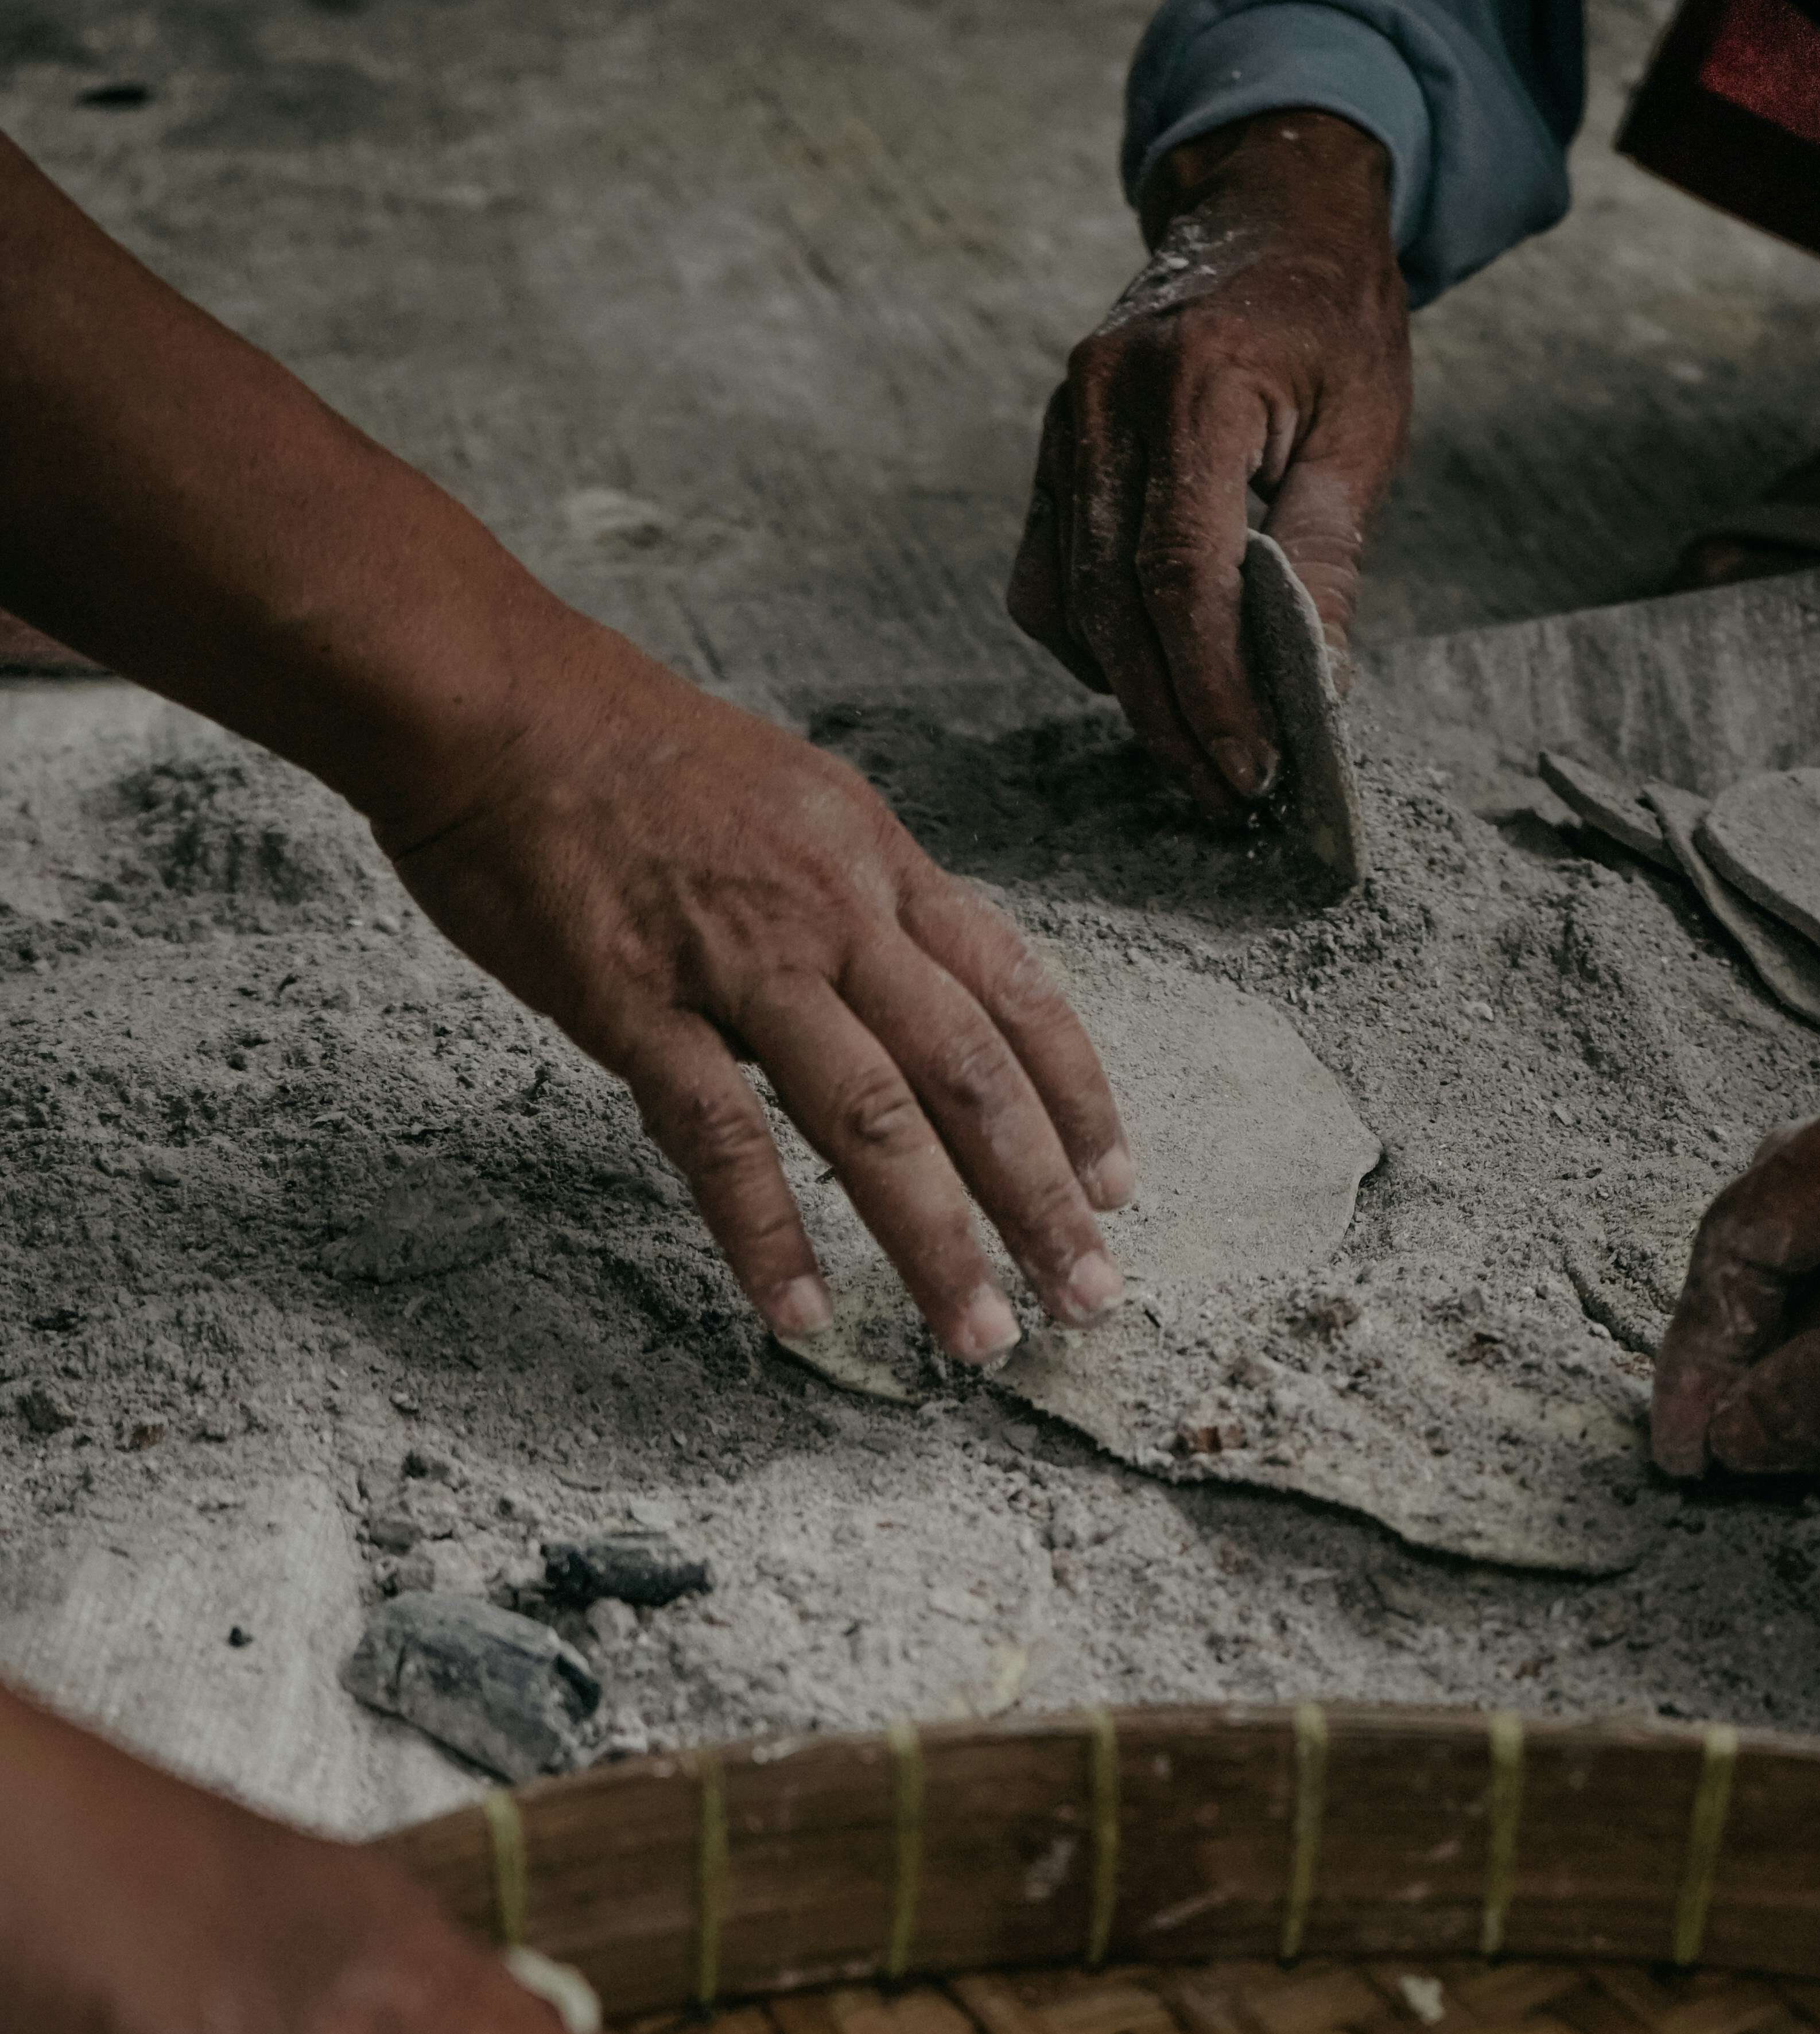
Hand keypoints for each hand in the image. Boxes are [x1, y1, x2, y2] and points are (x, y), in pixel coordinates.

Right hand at [387, 627, 1133, 1361]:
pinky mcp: (636, 1005)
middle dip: (1043, 1195)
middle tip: (1089, 1295)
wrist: (489, 698)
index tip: (1116, 1183)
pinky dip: (766, 1234)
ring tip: (978, 1336)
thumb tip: (904, 967)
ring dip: (936, 1239)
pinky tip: (802, 1312)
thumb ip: (850, 890)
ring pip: (871, 1118)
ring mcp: (737, 961)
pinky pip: (719, 1137)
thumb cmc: (618, 745)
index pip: (1013, 989)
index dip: (1077, 1095)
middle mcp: (831, 912)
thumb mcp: (786, 793)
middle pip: (970, 1072)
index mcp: (874, 860)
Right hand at [1009, 109, 1410, 820]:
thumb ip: (1326, 551)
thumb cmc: (1332, 319)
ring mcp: (1063, 425)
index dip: (1214, 688)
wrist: (1266, 216)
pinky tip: (1150, 672)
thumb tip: (1312, 688)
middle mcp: (1104, 401)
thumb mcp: (1364, 424)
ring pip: (1070, 602)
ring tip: (1199, 752)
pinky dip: (1090, 645)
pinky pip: (1044, 579)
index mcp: (1193, 383)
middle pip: (1116, 605)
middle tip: (1230, 793)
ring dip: (1131, 695)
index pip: (1182, 575)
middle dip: (1173, 717)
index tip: (1255, 766)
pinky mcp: (1049, 452)